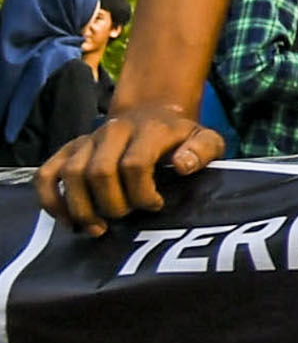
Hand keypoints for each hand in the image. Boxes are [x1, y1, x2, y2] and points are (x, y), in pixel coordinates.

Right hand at [36, 105, 224, 232]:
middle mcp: (113, 131)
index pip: (134, 164)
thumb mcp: (206, 140)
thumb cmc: (181, 138)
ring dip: (82, 208)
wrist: (153, 115)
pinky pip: (47, 174)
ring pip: (71, 175)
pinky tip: (68, 220)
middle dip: (113, 204)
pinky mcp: (68, 150)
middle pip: (99, 172)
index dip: (142, 193)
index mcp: (149, 129)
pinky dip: (51, 200)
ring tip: (99, 227)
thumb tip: (181, 166)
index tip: (155, 205)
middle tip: (126, 217)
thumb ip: (202, 151)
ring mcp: (87, 140)